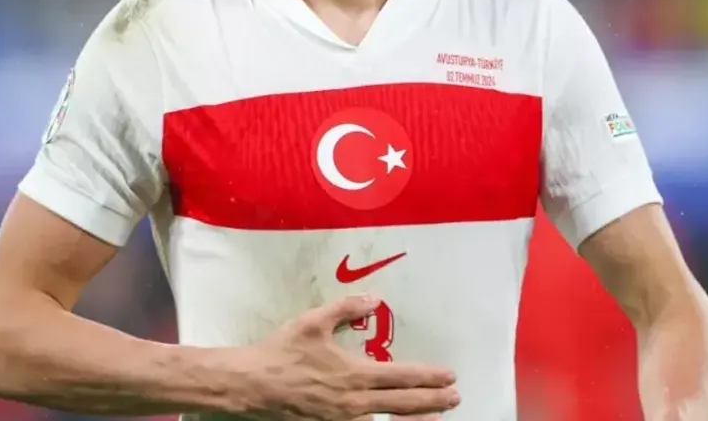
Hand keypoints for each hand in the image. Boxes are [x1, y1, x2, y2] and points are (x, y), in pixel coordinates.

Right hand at [237, 294, 459, 419]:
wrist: (252, 385)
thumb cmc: (282, 352)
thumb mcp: (313, 322)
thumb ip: (346, 308)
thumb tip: (374, 298)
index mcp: (354, 373)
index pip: (402, 376)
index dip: (429, 377)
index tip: (450, 375)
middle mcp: (355, 402)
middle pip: (404, 404)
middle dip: (433, 401)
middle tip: (455, 397)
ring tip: (438, 419)